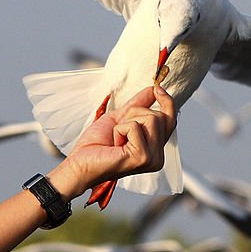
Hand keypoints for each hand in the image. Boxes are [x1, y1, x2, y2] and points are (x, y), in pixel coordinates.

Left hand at [48, 85, 176, 198]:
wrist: (79, 163)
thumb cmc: (96, 145)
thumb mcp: (120, 118)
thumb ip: (139, 105)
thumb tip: (154, 89)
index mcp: (155, 148)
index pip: (170, 120)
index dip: (167, 102)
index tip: (157, 88)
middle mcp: (158, 156)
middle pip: (158, 116)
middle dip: (134, 114)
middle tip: (118, 130)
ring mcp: (152, 158)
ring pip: (150, 118)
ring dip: (126, 122)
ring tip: (117, 138)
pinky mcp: (143, 157)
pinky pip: (135, 126)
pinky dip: (120, 130)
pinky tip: (115, 144)